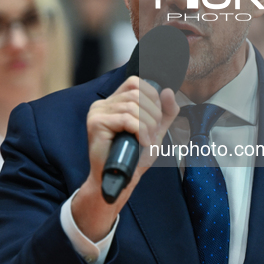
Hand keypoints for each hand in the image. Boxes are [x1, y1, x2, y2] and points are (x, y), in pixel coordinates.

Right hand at [72, 76, 178, 241]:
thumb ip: (165, 112)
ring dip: (148, 125)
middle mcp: (102, 104)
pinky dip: (140, 131)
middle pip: (136, 93)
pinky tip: (142, 142)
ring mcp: (97, 113)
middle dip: (153, 114)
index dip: (151, 96)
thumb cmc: (134, 157)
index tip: (156, 118)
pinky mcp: (96, 124)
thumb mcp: (155, 131)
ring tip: (148, 140)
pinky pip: (126, 119)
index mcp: (113, 102)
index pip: (134, 82)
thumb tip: (167, 90)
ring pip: (133, 106)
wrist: (120, 180)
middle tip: (153, 134)